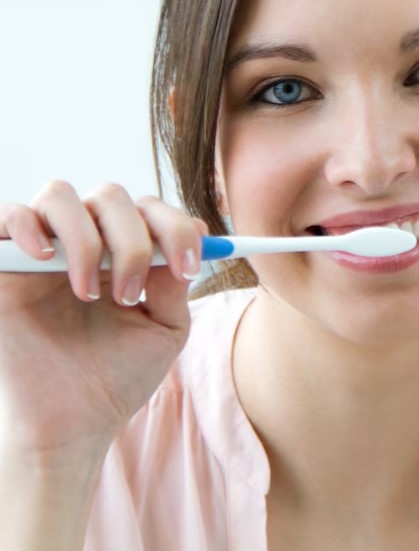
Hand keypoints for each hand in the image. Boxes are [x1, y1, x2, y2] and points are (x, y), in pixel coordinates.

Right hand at [0, 181, 204, 461]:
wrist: (70, 427)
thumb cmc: (116, 379)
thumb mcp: (163, 328)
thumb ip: (176, 281)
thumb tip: (194, 230)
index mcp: (123, 255)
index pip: (149, 210)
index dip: (174, 226)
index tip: (190, 265)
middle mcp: (83, 246)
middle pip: (110, 197)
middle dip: (132, 239)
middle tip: (131, 294)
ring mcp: (39, 254)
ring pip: (60, 195)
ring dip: (85, 237)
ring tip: (88, 291)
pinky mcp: (2, 269)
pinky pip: (4, 215)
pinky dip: (24, 224)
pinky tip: (47, 259)